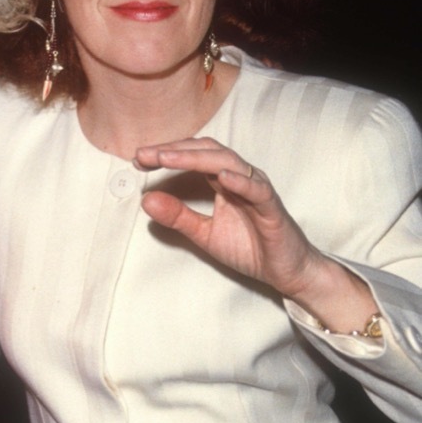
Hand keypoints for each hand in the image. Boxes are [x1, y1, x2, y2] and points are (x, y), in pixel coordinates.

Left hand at [136, 137, 377, 328]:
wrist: (285, 271)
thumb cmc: (250, 247)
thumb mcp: (204, 234)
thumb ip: (177, 217)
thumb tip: (146, 200)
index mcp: (223, 181)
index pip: (193, 157)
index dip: (166, 154)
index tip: (138, 159)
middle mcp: (240, 178)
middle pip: (207, 152)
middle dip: (174, 151)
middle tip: (145, 155)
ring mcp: (257, 190)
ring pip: (228, 163)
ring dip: (196, 159)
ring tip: (169, 158)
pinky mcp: (272, 208)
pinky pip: (258, 189)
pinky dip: (240, 181)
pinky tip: (221, 177)